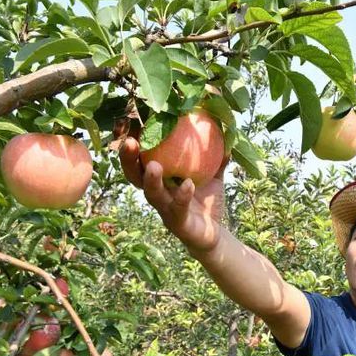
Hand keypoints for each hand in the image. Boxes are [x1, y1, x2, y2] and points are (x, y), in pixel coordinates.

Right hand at [118, 136, 228, 251]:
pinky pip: (177, 210)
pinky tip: (188, 184)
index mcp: (160, 178)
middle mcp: (157, 193)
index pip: (140, 158)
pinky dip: (182, 197)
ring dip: (151, 180)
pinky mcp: (178, 224)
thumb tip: (226, 128)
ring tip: (153, 166)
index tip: (129, 122)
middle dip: (128, 160)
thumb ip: (216, 154)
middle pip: (135, 176)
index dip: (132, 143)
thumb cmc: (207, 201)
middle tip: (129, 141)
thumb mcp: (213, 174)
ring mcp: (165, 210)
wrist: (214, 233)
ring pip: (152, 195)